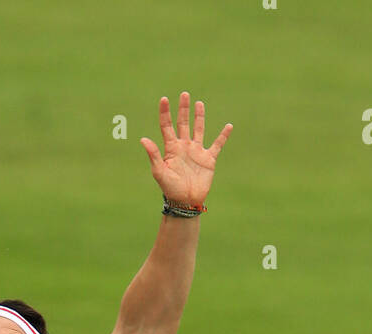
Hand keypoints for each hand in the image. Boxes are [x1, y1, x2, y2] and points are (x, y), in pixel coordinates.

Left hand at [140, 92, 231, 207]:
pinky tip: (228, 126)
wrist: (185, 202)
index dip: (165, 112)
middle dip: (183, 109)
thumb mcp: (159, 172)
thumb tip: (143, 139)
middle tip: (184, 94)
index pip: (167, 126)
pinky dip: (223, 136)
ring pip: (198, 129)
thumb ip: (153, 155)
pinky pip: (217, 145)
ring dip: (199, 117)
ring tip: (199, 103)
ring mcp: (196, 152)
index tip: (164, 99)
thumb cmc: (170, 188)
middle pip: (183, 123)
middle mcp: (184, 146)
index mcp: (171, 148)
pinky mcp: (208, 159)